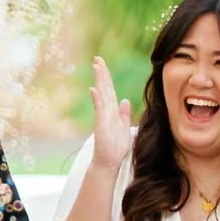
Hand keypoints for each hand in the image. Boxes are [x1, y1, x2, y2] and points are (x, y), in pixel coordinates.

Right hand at [88, 57, 133, 173]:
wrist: (109, 161)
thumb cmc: (116, 147)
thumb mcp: (124, 127)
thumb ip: (124, 114)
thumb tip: (125, 100)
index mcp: (113, 111)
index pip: (110, 90)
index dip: (107, 77)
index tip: (102, 64)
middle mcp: (107, 111)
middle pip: (105, 89)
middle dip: (102, 73)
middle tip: (97, 58)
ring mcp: (103, 117)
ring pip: (102, 95)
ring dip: (99, 81)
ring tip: (96, 67)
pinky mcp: (101, 124)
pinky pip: (100, 109)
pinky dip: (97, 99)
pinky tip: (94, 89)